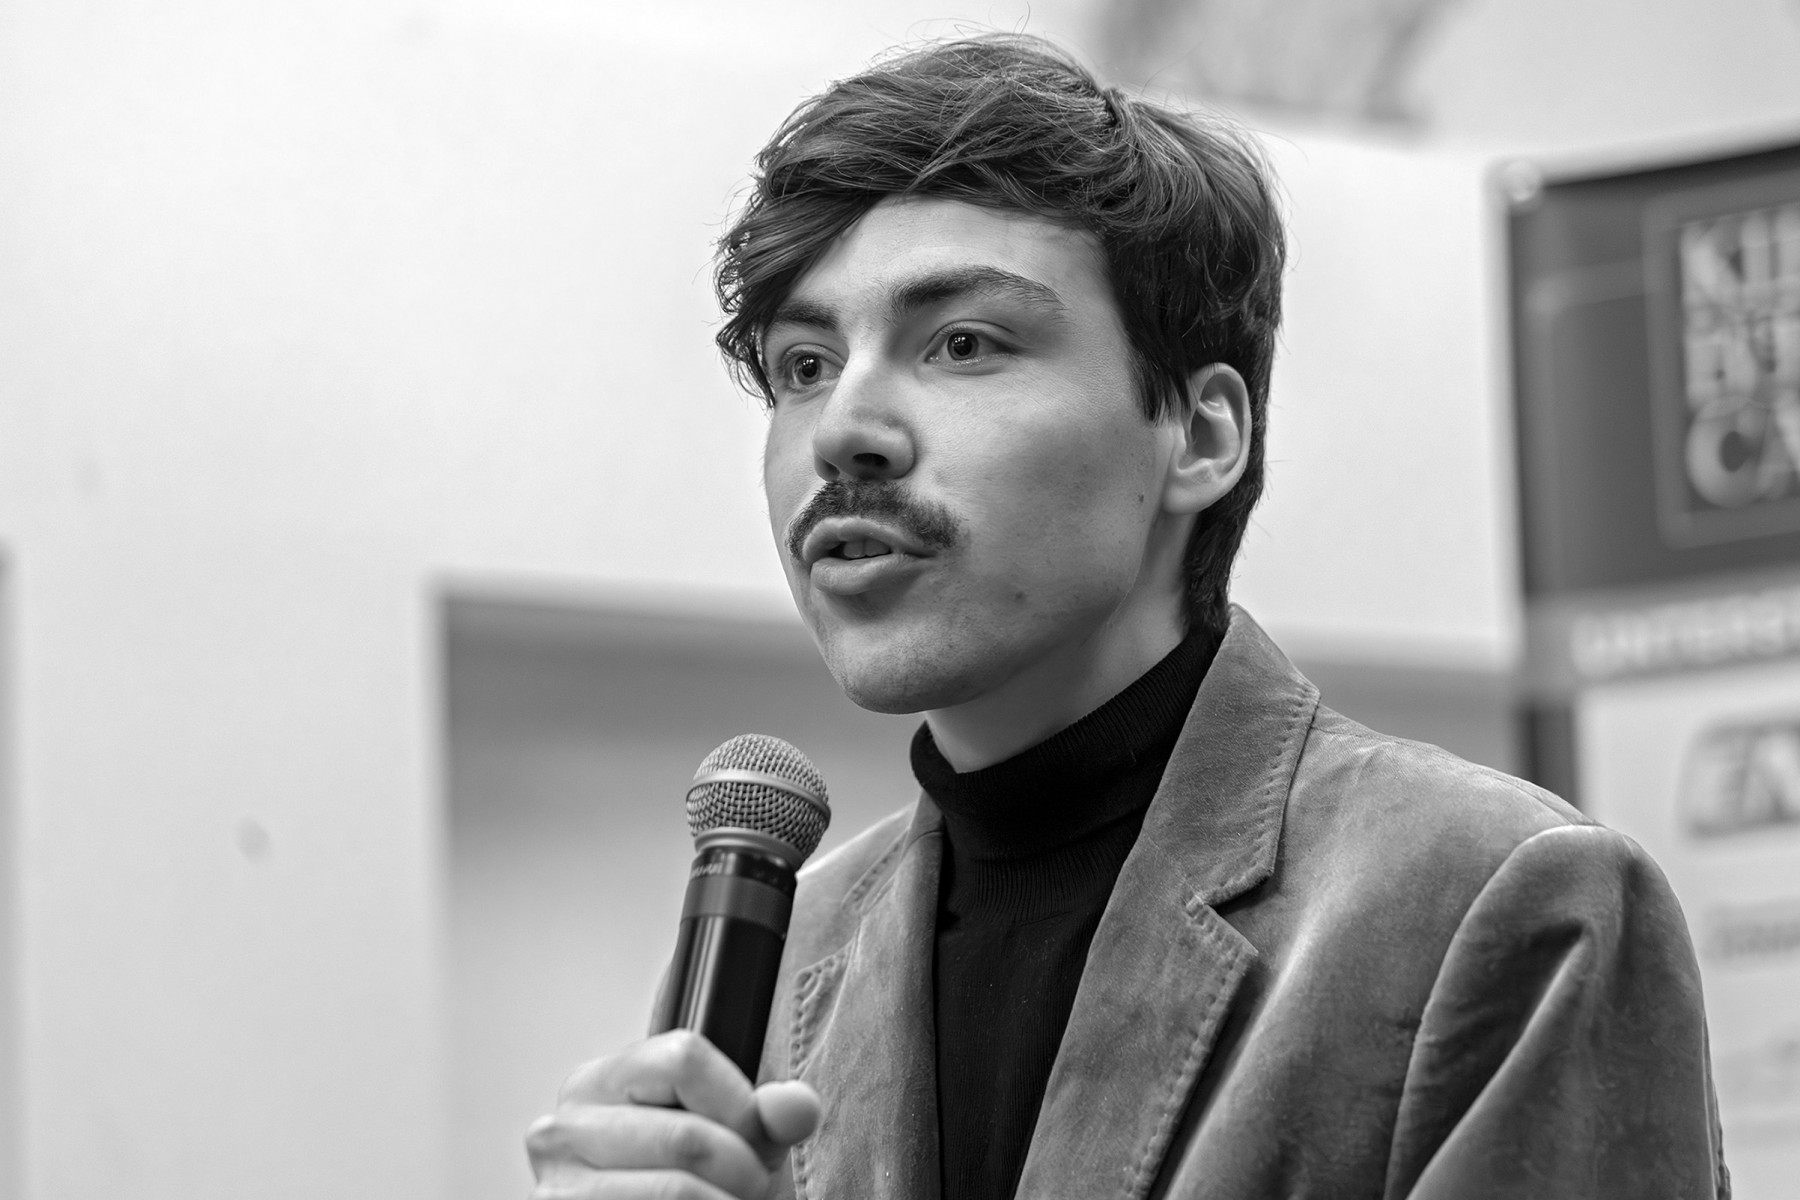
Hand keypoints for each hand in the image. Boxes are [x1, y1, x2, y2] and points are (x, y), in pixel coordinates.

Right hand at [526, 1030, 821, 1198]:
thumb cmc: (690, 1188)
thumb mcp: (734, 1144)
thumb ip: (768, 1118)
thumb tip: (798, 1105)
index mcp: (598, 1082)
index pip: (683, 1058)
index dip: (738, 1104)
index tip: (754, 1142)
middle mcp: (562, 1129)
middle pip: (687, 1135)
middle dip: (743, 1172)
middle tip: (751, 1191)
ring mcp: (558, 1189)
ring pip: (679, 1190)